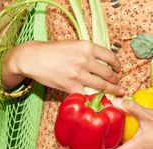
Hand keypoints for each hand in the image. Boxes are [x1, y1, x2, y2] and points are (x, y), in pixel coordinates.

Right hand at [1, 40, 123, 94]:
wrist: (34, 58)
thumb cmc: (53, 50)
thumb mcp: (74, 44)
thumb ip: (88, 52)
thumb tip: (103, 62)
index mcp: (87, 47)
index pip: (110, 56)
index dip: (117, 64)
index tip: (118, 69)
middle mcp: (85, 60)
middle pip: (108, 73)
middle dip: (116, 80)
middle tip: (118, 83)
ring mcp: (78, 74)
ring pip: (102, 85)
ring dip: (112, 90)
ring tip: (116, 91)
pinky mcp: (71, 86)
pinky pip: (87, 94)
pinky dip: (95, 97)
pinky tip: (100, 99)